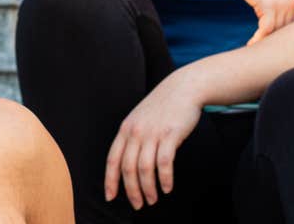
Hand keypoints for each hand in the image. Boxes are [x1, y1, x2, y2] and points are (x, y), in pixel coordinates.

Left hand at [104, 73, 201, 209]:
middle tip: (138, 204)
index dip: (110, 181)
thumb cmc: (162, 107)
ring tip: (153, 199)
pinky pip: (164, 163)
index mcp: (125, 130)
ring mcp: (153, 133)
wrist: (183, 88)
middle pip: (128, 168)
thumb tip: (127, 165)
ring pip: (145, 168)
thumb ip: (132, 138)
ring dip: (148, 188)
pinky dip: (164, 179)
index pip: (112, 160)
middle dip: (131, 191)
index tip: (110, 197)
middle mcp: (136, 132)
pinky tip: (167, 188)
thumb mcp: (139, 119)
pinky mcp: (170, 135)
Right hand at [224, 0, 293, 45]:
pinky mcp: (269, 5)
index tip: (276, 48)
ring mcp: (281, 3)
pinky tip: (250, 44)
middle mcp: (290, 1)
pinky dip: (258, 39)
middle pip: (287, 30)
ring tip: (256, 52)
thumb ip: (271, 0)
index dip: (286, 37)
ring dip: (266, 43)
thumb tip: (267, 14)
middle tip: (269, 56)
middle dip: (278, 43)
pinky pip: (266, 29)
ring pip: (277, 31)